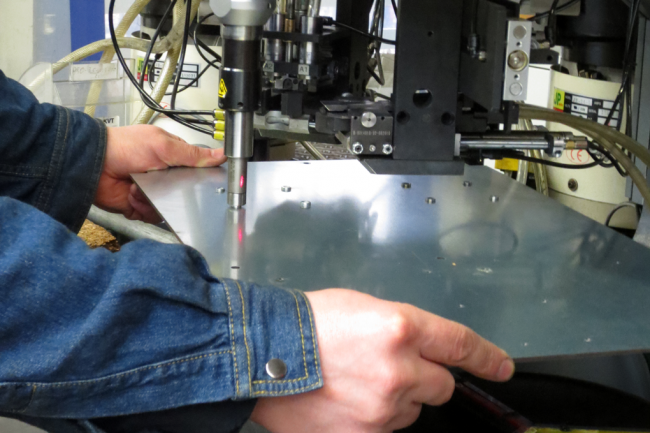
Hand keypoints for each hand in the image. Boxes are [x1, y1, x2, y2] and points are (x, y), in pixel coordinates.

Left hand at [97, 125, 226, 222]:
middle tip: (165, 184)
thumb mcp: (164, 146)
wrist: (93, 165)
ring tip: (139, 187)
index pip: (196, 171)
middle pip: (185, 194)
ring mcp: (152, 192)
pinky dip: (142, 207)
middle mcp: (164, 176)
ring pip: (170, 207)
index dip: (201, 178)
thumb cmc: (126, 147)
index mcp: (173, 157)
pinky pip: (152, 215)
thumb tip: (222, 154)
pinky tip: (132, 195)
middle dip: (176, 192)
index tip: (203, 182)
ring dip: (154, 199)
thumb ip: (194, 154)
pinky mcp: (140, 206)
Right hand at [252, 289, 513, 432]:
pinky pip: (387, 428)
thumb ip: (404, 330)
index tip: (501, 367)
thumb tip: (429, 351)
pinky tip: (348, 399)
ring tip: (356, 381)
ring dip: (397, 398)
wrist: (262, 354)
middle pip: (441, 386)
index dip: (487, 357)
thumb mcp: (364, 307)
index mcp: (401, 328)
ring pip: (412, 410)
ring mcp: (382, 409)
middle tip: (391, 367)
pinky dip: (376, 416)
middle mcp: (399, 371)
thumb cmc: (307, 323)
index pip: (461, 345)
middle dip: (425, 377)